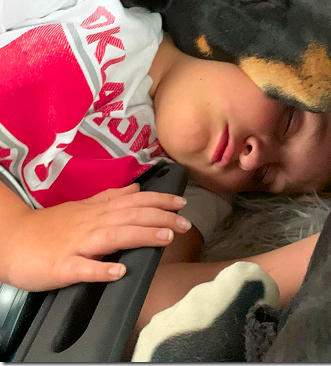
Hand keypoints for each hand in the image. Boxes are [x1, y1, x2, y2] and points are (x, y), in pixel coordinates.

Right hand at [4, 184, 190, 290]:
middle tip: (185, 223)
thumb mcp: (83, 206)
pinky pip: (83, 268)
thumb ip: (110, 197)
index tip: (182, 204)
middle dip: (161, 218)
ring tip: (166, 239)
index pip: (134, 202)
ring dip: (141, 236)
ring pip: (113, 237)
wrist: (11, 240)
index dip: (159, 201)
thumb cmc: (51, 226)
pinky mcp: (62, 266)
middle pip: (130, 217)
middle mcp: (91, 223)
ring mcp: (77, 244)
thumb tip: (137, 188)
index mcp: (97, 211)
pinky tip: (120, 271)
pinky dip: (101, 269)